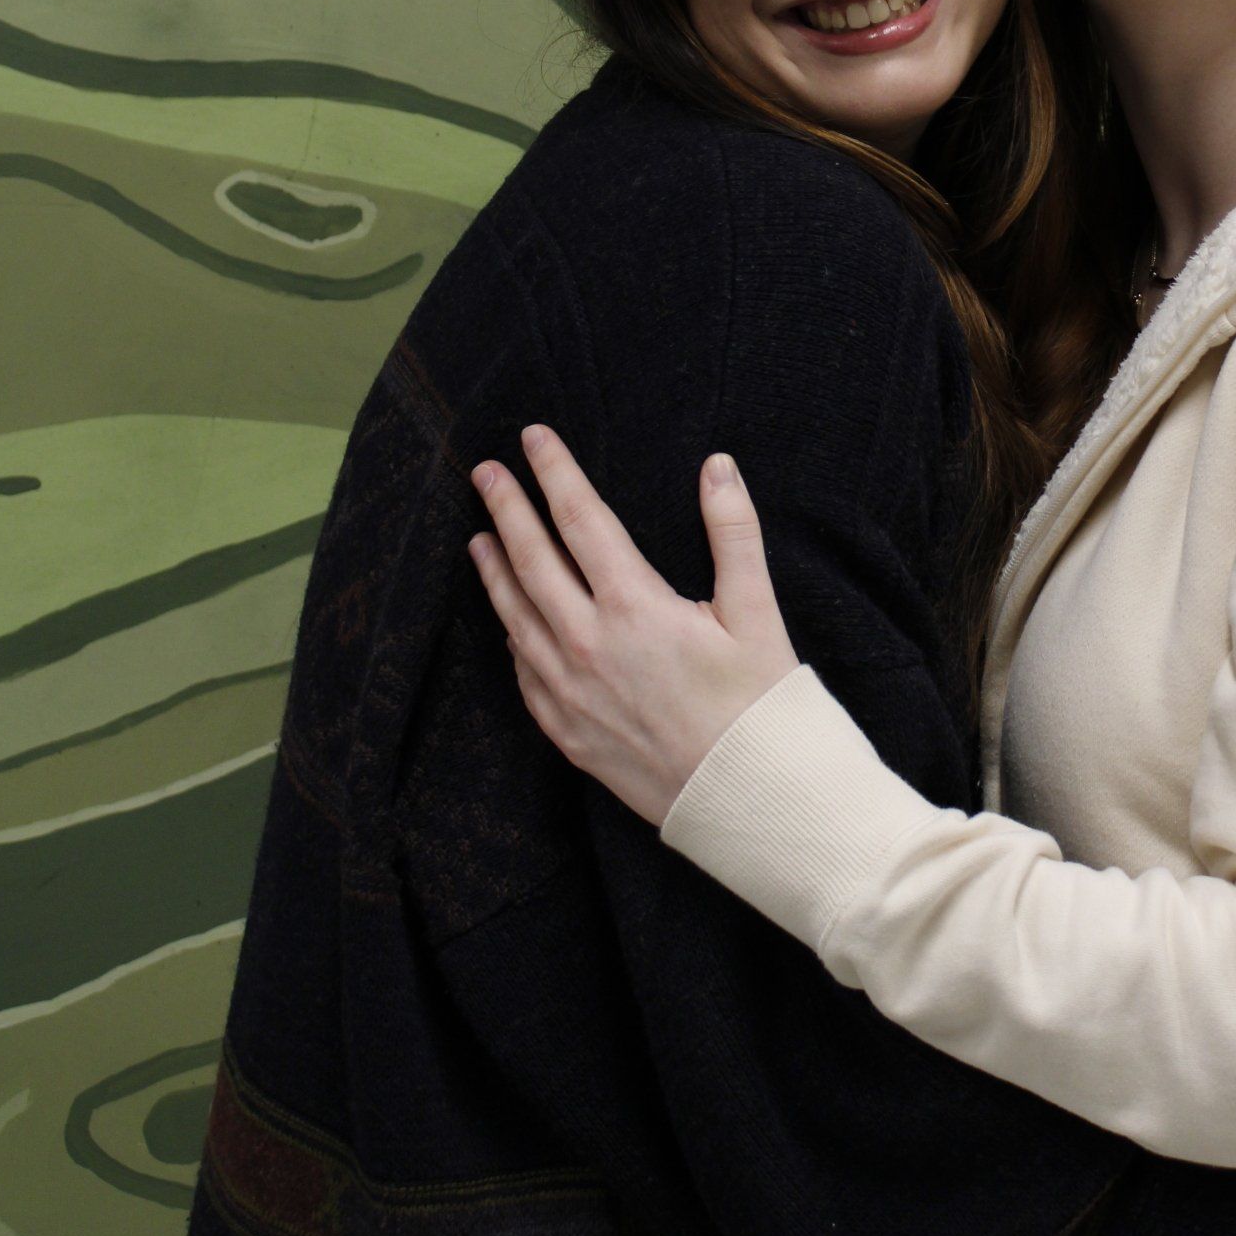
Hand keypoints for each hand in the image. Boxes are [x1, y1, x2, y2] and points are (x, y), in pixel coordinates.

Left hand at [468, 427, 798, 823]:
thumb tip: (718, 465)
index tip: (533, 438)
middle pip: (532, 560)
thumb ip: (733, 533)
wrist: (747, 798)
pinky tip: (507, 621)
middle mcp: (588, 645)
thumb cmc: (759, 704)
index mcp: (634, 606)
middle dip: (506, 509)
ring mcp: (569, 692)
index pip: (580, 519)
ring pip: (515, 617)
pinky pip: (523, 672)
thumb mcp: (756, 612)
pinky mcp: (566, 731)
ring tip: (477, 538)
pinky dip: (510, 636)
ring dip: (494, 571)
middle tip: (485, 471)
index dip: (554, 472)